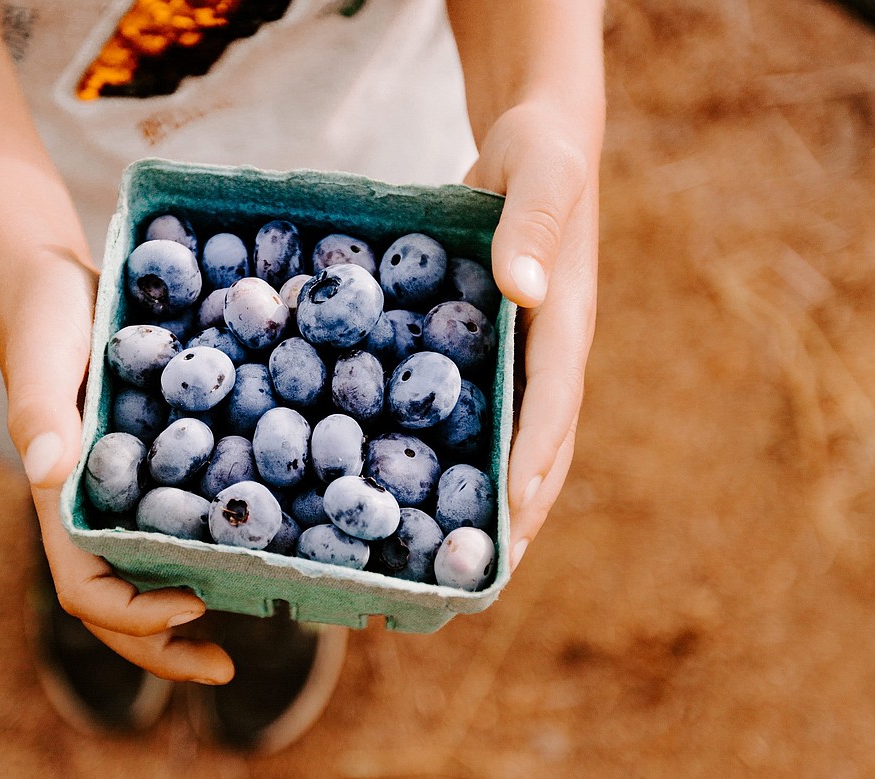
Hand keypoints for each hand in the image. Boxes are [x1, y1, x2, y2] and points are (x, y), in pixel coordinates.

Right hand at [8, 251, 234, 684]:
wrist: (57, 283)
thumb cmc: (41, 320)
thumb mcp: (41, 359)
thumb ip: (40, 414)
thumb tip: (46, 474)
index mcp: (60, 504)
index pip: (86, 590)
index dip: (134, 615)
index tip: (193, 603)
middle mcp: (93, 511)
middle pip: (121, 604)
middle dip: (167, 647)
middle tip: (228, 667)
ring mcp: (124, 493)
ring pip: (154, 572)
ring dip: (192, 608)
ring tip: (254, 618)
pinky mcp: (154, 464)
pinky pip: (181, 520)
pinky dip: (214, 544)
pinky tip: (264, 539)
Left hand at [463, 101, 599, 571]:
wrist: (536, 141)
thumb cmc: (541, 154)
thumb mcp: (540, 174)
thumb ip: (532, 226)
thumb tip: (523, 291)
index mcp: (565, 320)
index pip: (553, 404)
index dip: (534, 460)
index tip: (513, 516)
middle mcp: (547, 350)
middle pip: (542, 444)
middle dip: (520, 509)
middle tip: (486, 572)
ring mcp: (521, 353)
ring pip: (513, 438)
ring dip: (494, 497)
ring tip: (461, 554)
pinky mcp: (492, 344)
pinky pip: (480, 407)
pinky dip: (461, 449)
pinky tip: (423, 478)